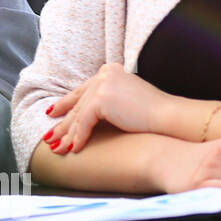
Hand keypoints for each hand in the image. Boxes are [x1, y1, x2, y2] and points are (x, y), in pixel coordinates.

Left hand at [43, 64, 175, 154]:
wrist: (171, 117)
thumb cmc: (155, 114)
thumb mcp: (126, 100)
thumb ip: (109, 100)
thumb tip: (90, 112)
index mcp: (110, 71)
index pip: (83, 91)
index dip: (67, 104)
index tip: (52, 114)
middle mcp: (104, 74)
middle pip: (78, 103)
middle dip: (63, 122)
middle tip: (50, 136)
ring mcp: (102, 85)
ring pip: (79, 114)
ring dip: (67, 134)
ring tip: (57, 148)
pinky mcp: (101, 100)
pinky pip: (84, 122)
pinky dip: (79, 137)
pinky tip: (74, 149)